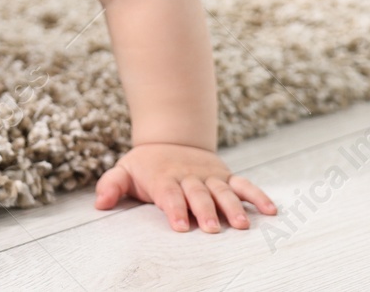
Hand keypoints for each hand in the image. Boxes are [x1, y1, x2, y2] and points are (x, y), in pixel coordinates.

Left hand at [94, 143, 276, 231]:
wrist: (170, 140)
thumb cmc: (145, 166)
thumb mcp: (124, 170)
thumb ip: (111, 185)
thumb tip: (99, 202)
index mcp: (164, 178)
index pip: (169, 194)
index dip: (174, 208)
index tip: (179, 225)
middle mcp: (189, 177)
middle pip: (198, 194)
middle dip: (204, 211)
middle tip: (212, 229)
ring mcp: (210, 176)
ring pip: (222, 191)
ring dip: (232, 207)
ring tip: (241, 225)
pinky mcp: (226, 177)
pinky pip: (244, 185)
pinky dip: (258, 196)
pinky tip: (271, 211)